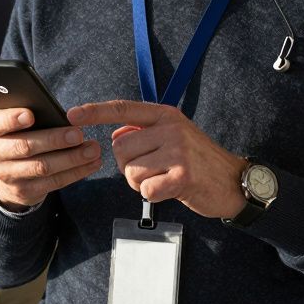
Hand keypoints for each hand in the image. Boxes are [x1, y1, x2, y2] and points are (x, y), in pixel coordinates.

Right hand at [0, 107, 101, 209]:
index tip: (30, 115)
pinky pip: (53, 182)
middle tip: (79, 134)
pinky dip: (76, 172)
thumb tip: (56, 108)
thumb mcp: (15, 119)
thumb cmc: (19, 132)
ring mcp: (7, 175)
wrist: (9, 170)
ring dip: (71, 158)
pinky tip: (92, 163)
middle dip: (54, 140)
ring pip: (42, 167)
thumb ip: (27, 110)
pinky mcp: (24, 191)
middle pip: (25, 146)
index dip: (12, 119)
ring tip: (93, 149)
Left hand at [68, 100, 246, 218]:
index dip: (94, 112)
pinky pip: (145, 188)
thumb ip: (145, 132)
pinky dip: (151, 194)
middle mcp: (170, 128)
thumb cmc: (198, 161)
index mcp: (165, 115)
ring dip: (140, 182)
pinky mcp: (182, 176)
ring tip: (163, 179)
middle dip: (127, 165)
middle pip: (120, 148)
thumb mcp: (173, 136)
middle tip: (152, 170)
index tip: (70, 115)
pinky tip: (170, 190)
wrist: (233, 182)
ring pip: (130, 171)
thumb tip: (116, 133)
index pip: (122, 109)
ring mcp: (178, 151)